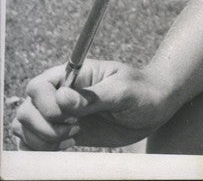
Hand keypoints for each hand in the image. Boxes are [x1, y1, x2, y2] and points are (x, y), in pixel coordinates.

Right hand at [11, 60, 174, 150]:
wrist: (155, 106)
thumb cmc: (142, 91)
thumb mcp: (123, 90)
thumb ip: (93, 96)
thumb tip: (62, 98)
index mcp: (74, 75)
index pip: (39, 86)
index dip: (45, 105)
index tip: (69, 117)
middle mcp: (63, 93)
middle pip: (26, 109)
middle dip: (43, 126)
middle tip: (73, 130)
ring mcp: (61, 114)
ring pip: (25, 127)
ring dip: (40, 139)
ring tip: (71, 138)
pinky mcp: (63, 133)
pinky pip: (33, 142)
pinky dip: (39, 149)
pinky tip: (65, 146)